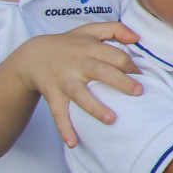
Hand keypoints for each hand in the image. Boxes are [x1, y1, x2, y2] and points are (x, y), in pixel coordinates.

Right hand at [16, 22, 143, 147]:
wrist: (31, 56)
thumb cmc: (68, 44)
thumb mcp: (89, 30)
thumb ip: (115, 29)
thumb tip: (137, 37)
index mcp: (90, 48)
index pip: (115, 55)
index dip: (130, 65)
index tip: (142, 76)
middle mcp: (78, 64)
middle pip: (101, 71)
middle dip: (120, 82)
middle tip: (139, 92)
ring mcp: (64, 81)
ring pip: (80, 95)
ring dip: (95, 107)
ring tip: (111, 120)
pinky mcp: (53, 95)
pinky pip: (58, 113)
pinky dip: (64, 128)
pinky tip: (74, 143)